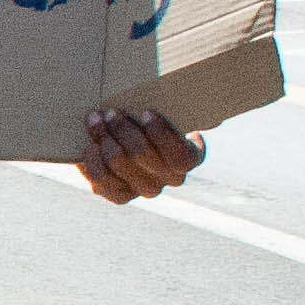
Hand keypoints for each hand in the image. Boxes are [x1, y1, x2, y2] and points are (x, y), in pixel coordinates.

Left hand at [75, 107, 202, 203]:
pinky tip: (91, 145)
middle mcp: (170, 178)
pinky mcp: (119, 195)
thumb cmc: (149, 117)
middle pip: (143, 157)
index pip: (181, 158)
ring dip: (105, 139)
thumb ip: (191, 111)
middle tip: (111, 112)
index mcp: (190, 157)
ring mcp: (144, 189)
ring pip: (120, 165)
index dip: (162, 136)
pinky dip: (93, 161)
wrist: (119, 135)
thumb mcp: (173, 109)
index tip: (145, 113)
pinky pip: (102, 182)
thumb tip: (213, 122)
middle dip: (124, 130)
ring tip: (95, 120)